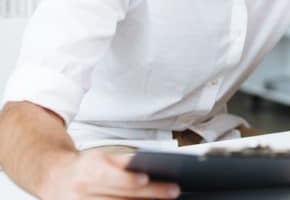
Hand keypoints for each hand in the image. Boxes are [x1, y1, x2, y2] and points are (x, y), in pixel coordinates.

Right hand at [40, 151, 179, 199]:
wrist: (54, 179)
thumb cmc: (84, 167)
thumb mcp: (102, 156)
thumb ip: (125, 161)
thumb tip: (149, 163)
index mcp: (90, 173)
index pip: (115, 178)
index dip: (131, 180)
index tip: (148, 178)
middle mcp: (84, 193)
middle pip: (121, 198)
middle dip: (150, 196)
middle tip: (172, 192)